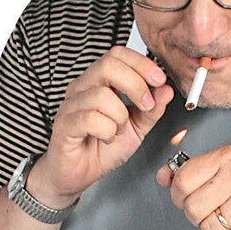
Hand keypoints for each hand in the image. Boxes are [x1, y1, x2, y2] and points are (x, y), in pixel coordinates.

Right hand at [29, 47, 174, 204]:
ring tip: (118, 131)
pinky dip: (106, 131)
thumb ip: (152, 110)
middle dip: (135, 85)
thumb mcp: (136, 129)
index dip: (141, 64)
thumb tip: (166, 90)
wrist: (78, 175)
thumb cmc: (101, 149)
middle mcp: (82, 88)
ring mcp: (70, 105)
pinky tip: (106, 138)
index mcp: (98, 82)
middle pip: (108, 65)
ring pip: (102, 96)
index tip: (159, 81)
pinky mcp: (64, 125)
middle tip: (146, 105)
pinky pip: (90, 119)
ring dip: (120, 117)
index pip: (117, 54)